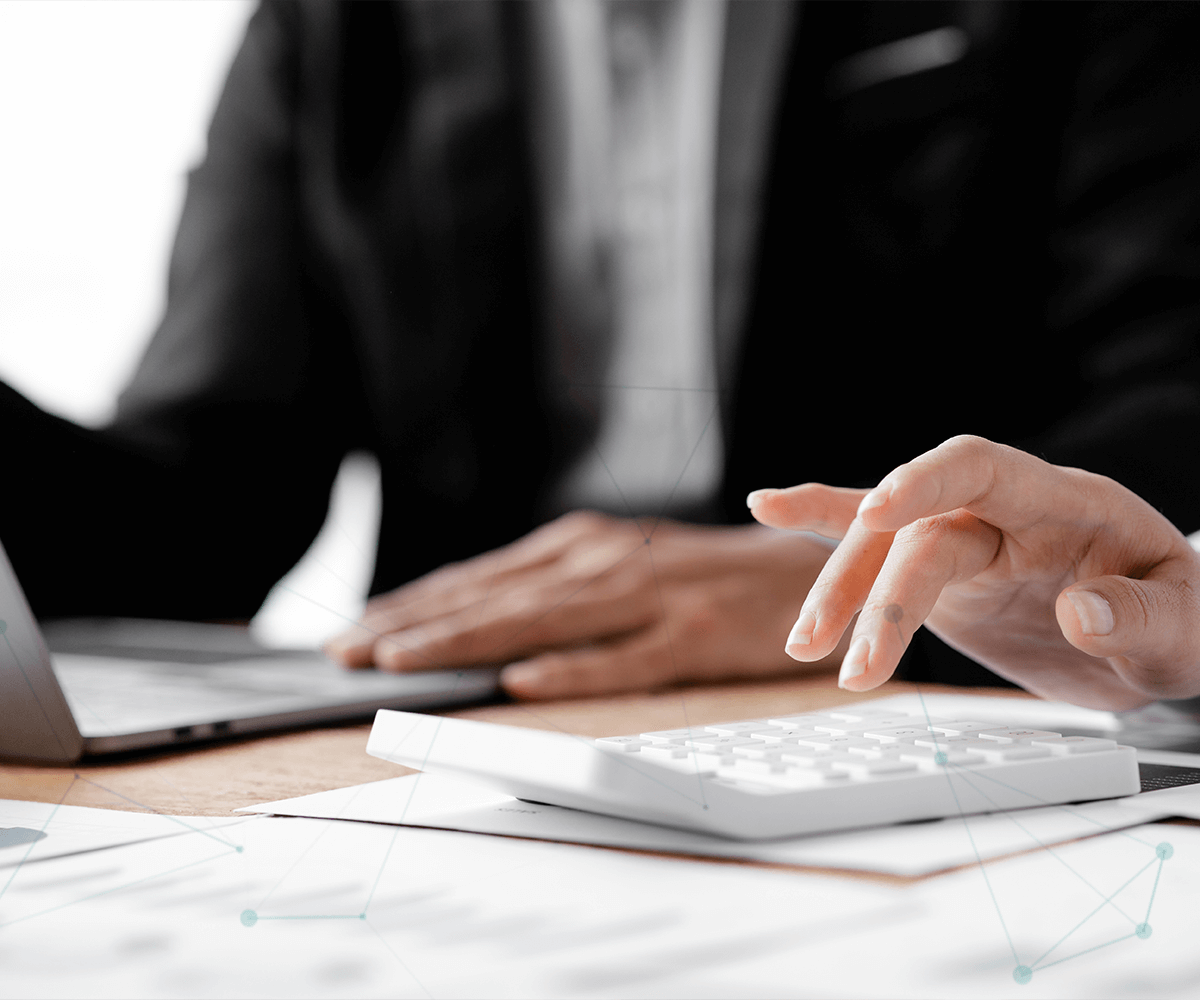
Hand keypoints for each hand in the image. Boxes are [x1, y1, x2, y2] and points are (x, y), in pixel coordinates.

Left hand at [324, 510, 843, 698]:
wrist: (807, 569)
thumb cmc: (701, 578)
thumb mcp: (619, 571)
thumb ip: (554, 594)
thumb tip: (476, 637)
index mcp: (582, 548)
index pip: (479, 582)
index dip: (411, 607)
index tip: (352, 633)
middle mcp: (605, 563)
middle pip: (495, 599)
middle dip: (414, 626)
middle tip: (345, 653)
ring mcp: (650, 597)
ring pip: (542, 621)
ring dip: (466, 641)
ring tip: (401, 662)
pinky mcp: (696, 635)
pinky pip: (627, 658)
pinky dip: (574, 668)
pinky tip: (524, 682)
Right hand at [747, 435, 1199, 710]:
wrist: (1157, 636)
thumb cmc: (1184, 619)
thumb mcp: (1192, 629)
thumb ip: (1146, 617)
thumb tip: (1081, 611)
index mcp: (1063, 502)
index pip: (981, 467)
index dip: (923, 481)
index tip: (875, 515)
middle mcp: (1002, 512)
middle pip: (918, 531)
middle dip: (878, 594)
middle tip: (855, 668)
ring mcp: (966, 540)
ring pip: (881, 547)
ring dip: (839, 592)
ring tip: (804, 646)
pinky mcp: (942, 574)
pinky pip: (876, 546)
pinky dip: (822, 524)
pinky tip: (768, 507)